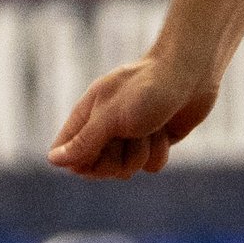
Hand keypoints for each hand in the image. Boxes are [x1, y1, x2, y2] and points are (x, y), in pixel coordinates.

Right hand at [47, 54, 218, 179]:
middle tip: (130, 135)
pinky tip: (166, 130)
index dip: (82, 162)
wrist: (191, 72)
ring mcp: (131, 136)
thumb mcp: (110, 117)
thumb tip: (52, 160)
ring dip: (142, 152)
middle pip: (99, 169)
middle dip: (118, 159)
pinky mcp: (154, 142)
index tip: (101, 149)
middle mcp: (107, 128)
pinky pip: (151, 166)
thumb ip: (83, 142)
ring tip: (151, 127)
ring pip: (127, 170)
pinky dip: (160, 150)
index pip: (68, 154)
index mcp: (88, 116)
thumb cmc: (147, 89)